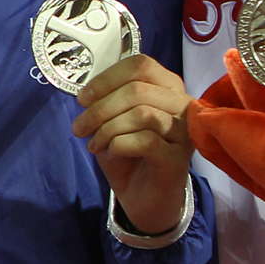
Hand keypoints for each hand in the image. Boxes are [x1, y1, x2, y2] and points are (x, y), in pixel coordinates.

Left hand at [73, 54, 194, 234]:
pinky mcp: (179, 158)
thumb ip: (106, 100)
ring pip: (142, 113)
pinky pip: (146, 141)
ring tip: (94, 143)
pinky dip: (119, 144)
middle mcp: (183, 104)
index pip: (140, 65)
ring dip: (107, 128)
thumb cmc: (129, 155)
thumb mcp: (113, 121)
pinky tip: (111, 153)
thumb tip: (87, 92)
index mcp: (167, 87)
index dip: (106, 79)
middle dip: (100, 108)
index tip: (82, 99)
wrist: (144, 198)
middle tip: (80, 127)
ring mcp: (184, 132)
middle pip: (137, 89)